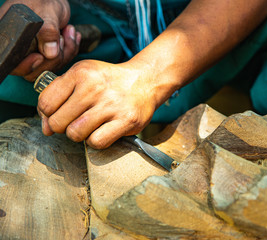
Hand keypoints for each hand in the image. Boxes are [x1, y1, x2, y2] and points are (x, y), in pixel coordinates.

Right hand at [0, 0, 80, 80]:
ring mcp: (33, 55)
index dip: (27, 65)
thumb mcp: (46, 12)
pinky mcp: (47, 56)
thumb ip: (47, 31)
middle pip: (33, 71)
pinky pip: (59, 63)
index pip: (13, 65)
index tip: (40, 56)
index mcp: (9, 39)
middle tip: (62, 38)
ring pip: (49, 69)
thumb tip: (50, 53)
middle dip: (53, 58)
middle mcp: (18, 51)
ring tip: (68, 31)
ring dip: (65, 53)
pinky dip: (70, 51)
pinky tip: (72, 35)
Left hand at [37, 60, 159, 148]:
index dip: (48, 114)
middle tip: (76, 120)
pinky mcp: (126, 121)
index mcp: (81, 73)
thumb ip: (58, 96)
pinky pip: (96, 142)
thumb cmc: (109, 82)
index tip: (60, 113)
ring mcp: (111, 105)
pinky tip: (103, 130)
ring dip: (80, 134)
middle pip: (58, 122)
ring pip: (75, 134)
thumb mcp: (83, 76)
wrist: (145, 82)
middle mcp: (95, 87)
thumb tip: (46, 129)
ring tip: (90, 125)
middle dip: (63, 126)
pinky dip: (96, 140)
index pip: (46, 103)